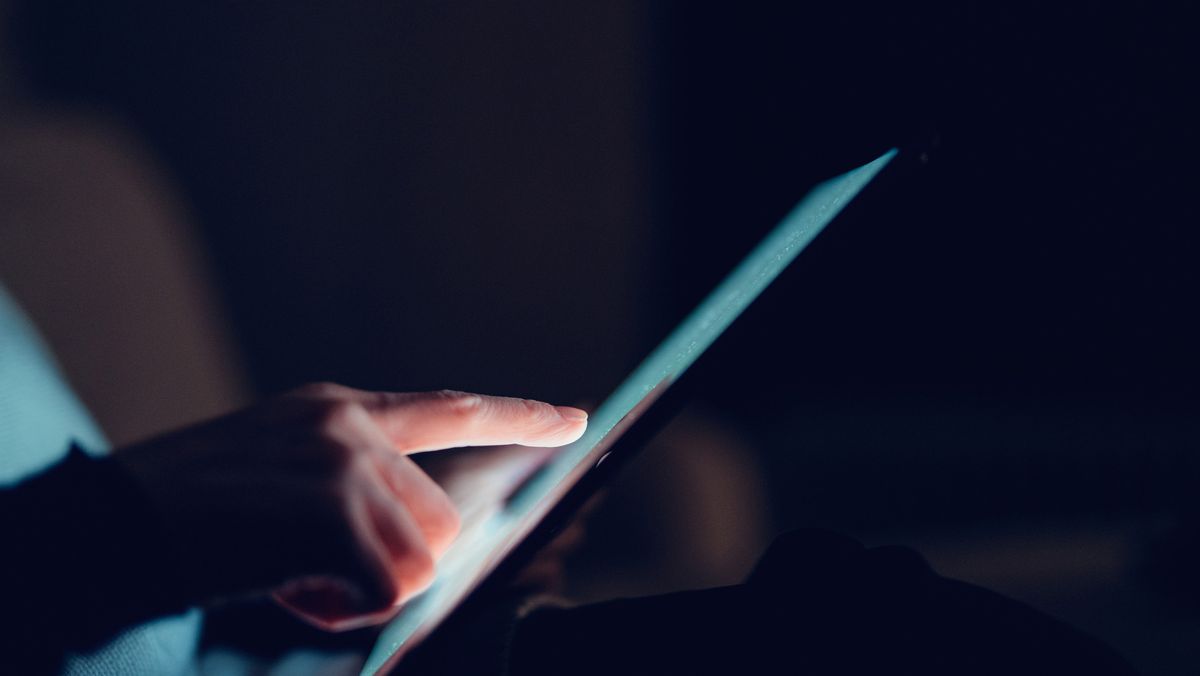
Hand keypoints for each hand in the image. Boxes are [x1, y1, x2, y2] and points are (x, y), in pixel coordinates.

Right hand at [114, 383, 586, 630]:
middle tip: (314, 575)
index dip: (518, 416)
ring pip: (423, 559)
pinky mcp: (329, 508)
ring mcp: (342, 461)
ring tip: (293, 580)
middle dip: (395, 565)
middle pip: (442, 520)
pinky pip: (388, 588)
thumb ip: (352, 489)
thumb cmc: (192, 513)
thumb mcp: (279, 476)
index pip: (449, 408)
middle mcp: (350, 425)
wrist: (107, 523)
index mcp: (339, 410)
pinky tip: (288, 595)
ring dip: (365, 591)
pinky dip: (344, 613)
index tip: (576, 420)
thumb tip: (417, 552)